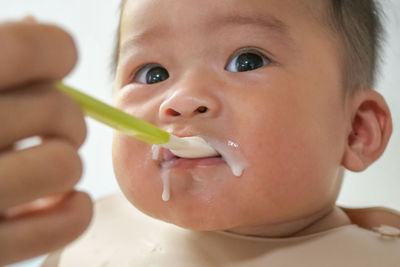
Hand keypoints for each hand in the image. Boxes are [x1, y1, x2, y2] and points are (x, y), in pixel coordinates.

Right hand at [0, 19, 92, 264]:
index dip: (56, 53)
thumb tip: (35, 25)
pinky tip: (57, 200)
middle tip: (45, 127)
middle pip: (59, 110)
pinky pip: (71, 222)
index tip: (52, 67)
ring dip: (64, 164)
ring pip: (66, 165)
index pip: (33, 48)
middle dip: (64, 117)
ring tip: (40, 165)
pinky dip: (76, 210)